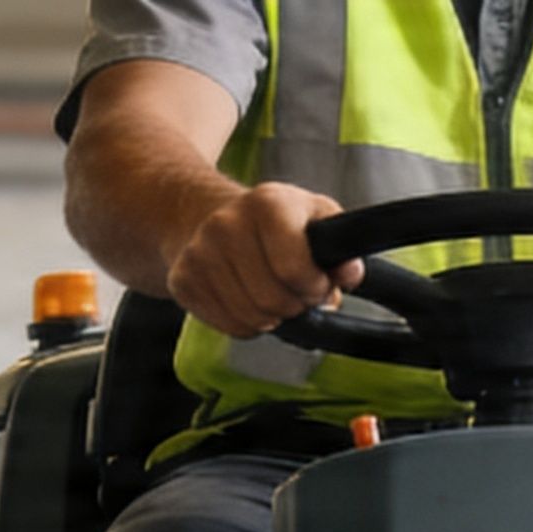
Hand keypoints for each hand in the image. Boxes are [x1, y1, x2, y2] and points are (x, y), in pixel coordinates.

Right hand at [169, 182, 358, 339]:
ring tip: (271, 295)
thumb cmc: (270, 223)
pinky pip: (229, 326)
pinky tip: (246, 300)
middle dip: (294, 305)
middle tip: (294, 292)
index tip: (316, 282)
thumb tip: (350, 274)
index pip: (294, 269)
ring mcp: (199, 252)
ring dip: (271, 317)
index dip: (313, 287)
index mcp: (267, 203)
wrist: (203, 215)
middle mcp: (226, 223)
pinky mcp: (182, 280)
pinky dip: (246, 324)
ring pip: (251, 318)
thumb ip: (341, 246)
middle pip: (273, 301)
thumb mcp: (314, 218)